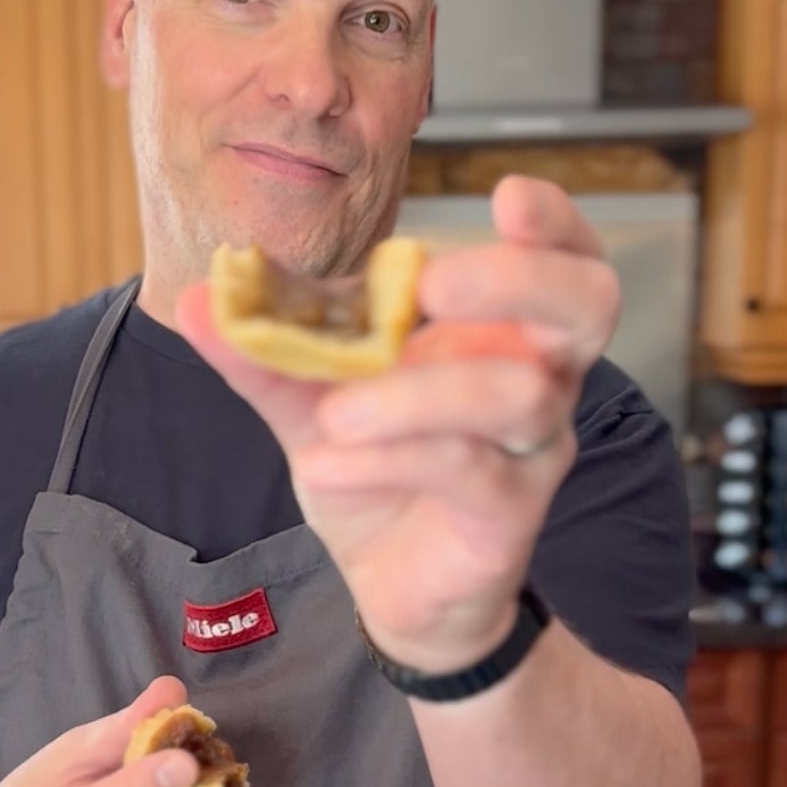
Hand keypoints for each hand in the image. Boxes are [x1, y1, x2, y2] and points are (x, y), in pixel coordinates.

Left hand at [178, 177, 620, 675]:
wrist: (393, 589)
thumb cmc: (379, 477)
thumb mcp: (312, 404)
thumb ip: (266, 352)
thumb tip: (201, 296)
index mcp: (502, 331)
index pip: (565, 257)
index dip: (554, 222)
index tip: (508, 197)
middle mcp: (539, 379)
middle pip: (585, 303)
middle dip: (514, 278)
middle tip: (431, 284)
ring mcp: (531, 449)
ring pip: (516, 393)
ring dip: (418, 393)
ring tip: (336, 415)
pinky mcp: (510, 515)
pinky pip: (466, 470)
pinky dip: (389, 459)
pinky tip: (326, 466)